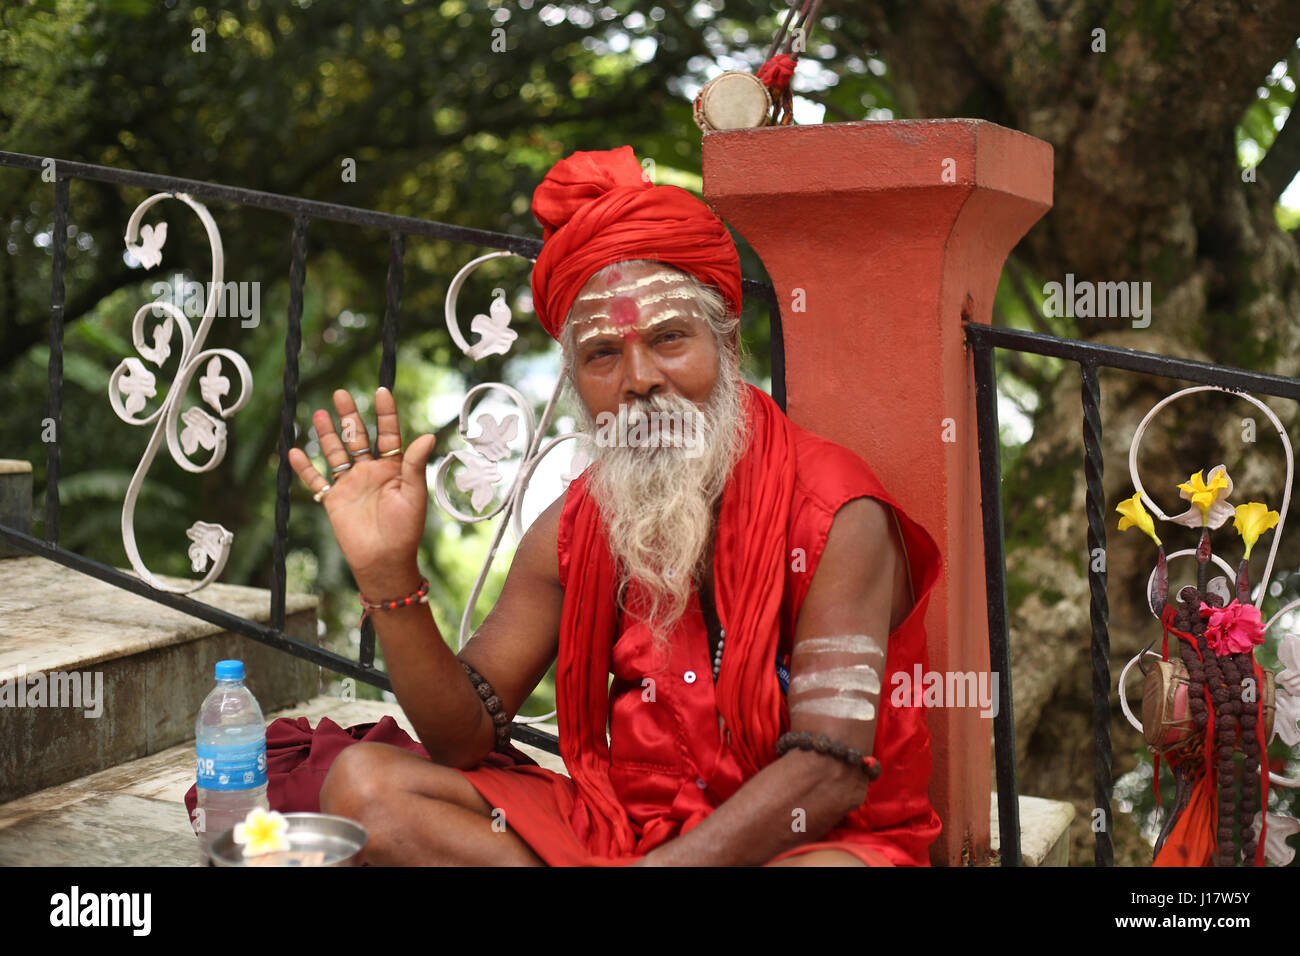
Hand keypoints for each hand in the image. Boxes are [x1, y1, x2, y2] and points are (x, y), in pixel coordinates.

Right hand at [288, 387, 436, 589]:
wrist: (384, 559)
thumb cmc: (405, 529)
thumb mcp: (414, 494)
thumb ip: (415, 464)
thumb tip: (429, 436)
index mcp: (393, 468)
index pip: (388, 433)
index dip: (385, 413)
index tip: (381, 391)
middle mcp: (371, 471)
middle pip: (358, 437)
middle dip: (350, 415)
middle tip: (341, 393)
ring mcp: (350, 484)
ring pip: (335, 453)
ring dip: (327, 434)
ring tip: (320, 413)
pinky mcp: (333, 499)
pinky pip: (315, 480)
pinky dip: (304, 467)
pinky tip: (294, 451)